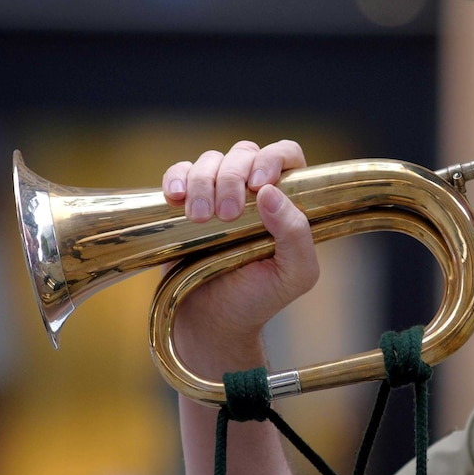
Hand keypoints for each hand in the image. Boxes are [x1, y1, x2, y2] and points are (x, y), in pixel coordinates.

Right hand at [162, 140, 319, 374]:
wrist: (212, 322)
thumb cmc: (259, 298)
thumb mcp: (295, 274)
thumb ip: (297, 233)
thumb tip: (271, 192)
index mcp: (286, 200)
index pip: (287, 155)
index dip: (274, 158)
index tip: (259, 184)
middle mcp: (253, 190)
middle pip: (244, 153)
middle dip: (233, 177)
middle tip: (225, 214)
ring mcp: (218, 192)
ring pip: (211, 160)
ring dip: (203, 182)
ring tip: (200, 217)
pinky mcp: (185, 202)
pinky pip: (179, 172)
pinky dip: (176, 178)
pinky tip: (176, 198)